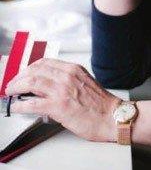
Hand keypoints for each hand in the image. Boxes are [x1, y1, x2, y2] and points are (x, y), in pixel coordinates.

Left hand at [5, 58, 121, 142]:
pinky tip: (16, 108)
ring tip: (10, 93)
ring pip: (31, 82)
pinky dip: (19, 105)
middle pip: (35, 70)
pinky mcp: (58, 106)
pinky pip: (32, 103)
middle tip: (13, 84)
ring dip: (16, 88)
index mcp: (74, 69)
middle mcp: (67, 76)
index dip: (30, 68)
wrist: (111, 116)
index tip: (23, 74)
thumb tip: (51, 85)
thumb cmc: (101, 104)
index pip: (45, 62)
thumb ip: (69, 80)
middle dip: (19, 77)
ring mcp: (62, 90)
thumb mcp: (85, 82)